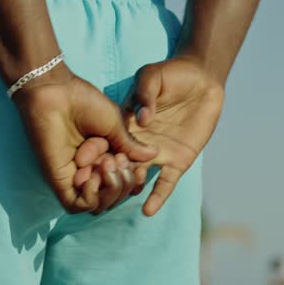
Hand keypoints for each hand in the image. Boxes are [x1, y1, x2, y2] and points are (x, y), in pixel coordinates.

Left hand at [12, 63, 157, 214]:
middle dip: (123, 182)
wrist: (59, 94)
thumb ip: (131, 145)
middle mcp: (91, 169)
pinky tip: (92, 176)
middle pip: (115, 196)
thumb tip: (153, 156)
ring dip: (110, 189)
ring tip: (106, 164)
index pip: (124, 182)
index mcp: (105, 154)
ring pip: (99, 204)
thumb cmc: (85, 102)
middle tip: (117, 159)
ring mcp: (76, 177)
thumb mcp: (115, 124)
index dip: (135, 180)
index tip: (139, 168)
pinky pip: (78, 205)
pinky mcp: (60, 181)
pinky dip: (91, 197)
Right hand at [73, 55, 224, 216]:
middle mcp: (137, 142)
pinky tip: (147, 211)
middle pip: (118, 163)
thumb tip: (142, 119)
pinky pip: (165, 184)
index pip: (107, 140)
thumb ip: (144, 93)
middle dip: (106, 173)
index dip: (95, 150)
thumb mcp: (152, 76)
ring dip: (128, 185)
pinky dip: (156, 198)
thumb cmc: (172, 73)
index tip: (81, 160)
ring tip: (123, 190)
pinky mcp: (177, 162)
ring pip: (137, 176)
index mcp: (126, 122)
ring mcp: (157, 154)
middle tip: (97, 181)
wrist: (202, 80)